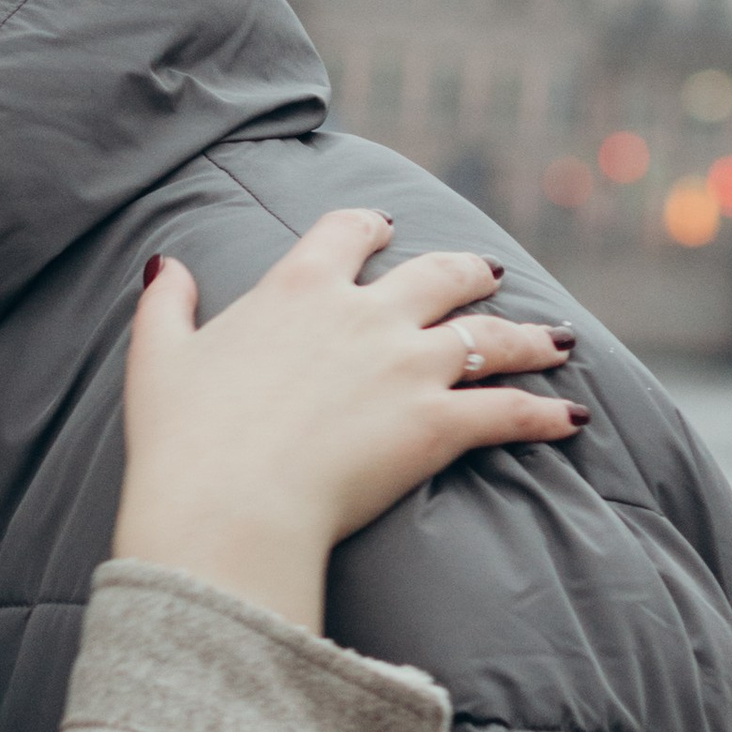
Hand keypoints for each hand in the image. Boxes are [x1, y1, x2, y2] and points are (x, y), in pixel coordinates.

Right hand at [112, 210, 582, 628]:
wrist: (229, 505)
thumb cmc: (186, 439)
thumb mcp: (159, 358)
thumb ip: (166, 306)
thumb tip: (166, 266)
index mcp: (298, 288)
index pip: (346, 233)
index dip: (369, 226)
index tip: (384, 226)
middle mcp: (365, 313)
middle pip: (438, 275)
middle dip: (468, 272)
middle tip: (488, 273)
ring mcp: (409, 365)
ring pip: (489, 337)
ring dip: (529, 337)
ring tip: (558, 340)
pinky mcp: (438, 423)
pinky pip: (509, 411)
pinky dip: (546, 414)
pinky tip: (572, 419)